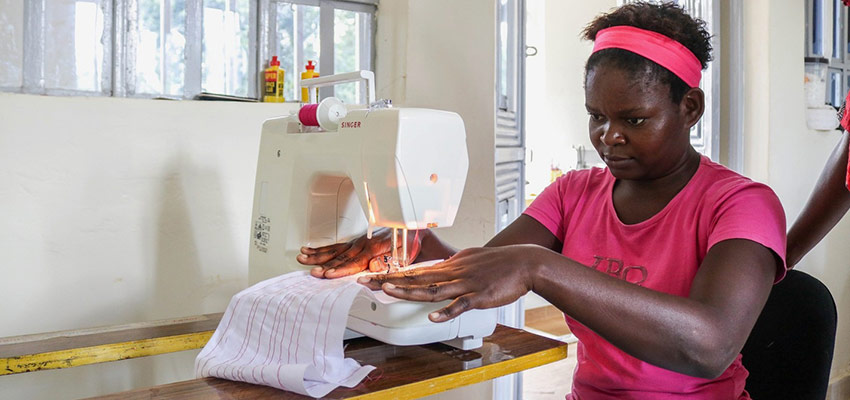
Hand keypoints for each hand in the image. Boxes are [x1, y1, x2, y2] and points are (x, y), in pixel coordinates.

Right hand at [297, 228, 422, 278]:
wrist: (414, 228)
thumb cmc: (410, 243)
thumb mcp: (404, 255)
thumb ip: (388, 262)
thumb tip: (372, 268)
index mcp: (375, 248)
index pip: (354, 262)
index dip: (340, 270)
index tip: (328, 275)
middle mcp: (363, 244)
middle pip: (340, 256)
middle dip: (324, 264)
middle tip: (312, 271)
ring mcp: (358, 242)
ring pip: (335, 250)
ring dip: (317, 254)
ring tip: (302, 257)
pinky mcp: (355, 241)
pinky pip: (336, 245)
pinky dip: (322, 248)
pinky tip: (310, 250)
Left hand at [357, 245, 539, 321]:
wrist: (524, 262)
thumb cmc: (499, 263)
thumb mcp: (470, 259)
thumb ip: (453, 267)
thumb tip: (437, 270)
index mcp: (450, 265)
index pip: (416, 270)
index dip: (393, 274)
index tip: (373, 277)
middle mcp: (453, 272)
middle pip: (416, 278)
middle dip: (389, 280)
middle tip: (366, 282)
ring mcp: (465, 283)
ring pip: (432, 288)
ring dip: (409, 291)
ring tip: (389, 291)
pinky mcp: (479, 295)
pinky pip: (460, 304)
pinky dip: (446, 311)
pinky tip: (433, 317)